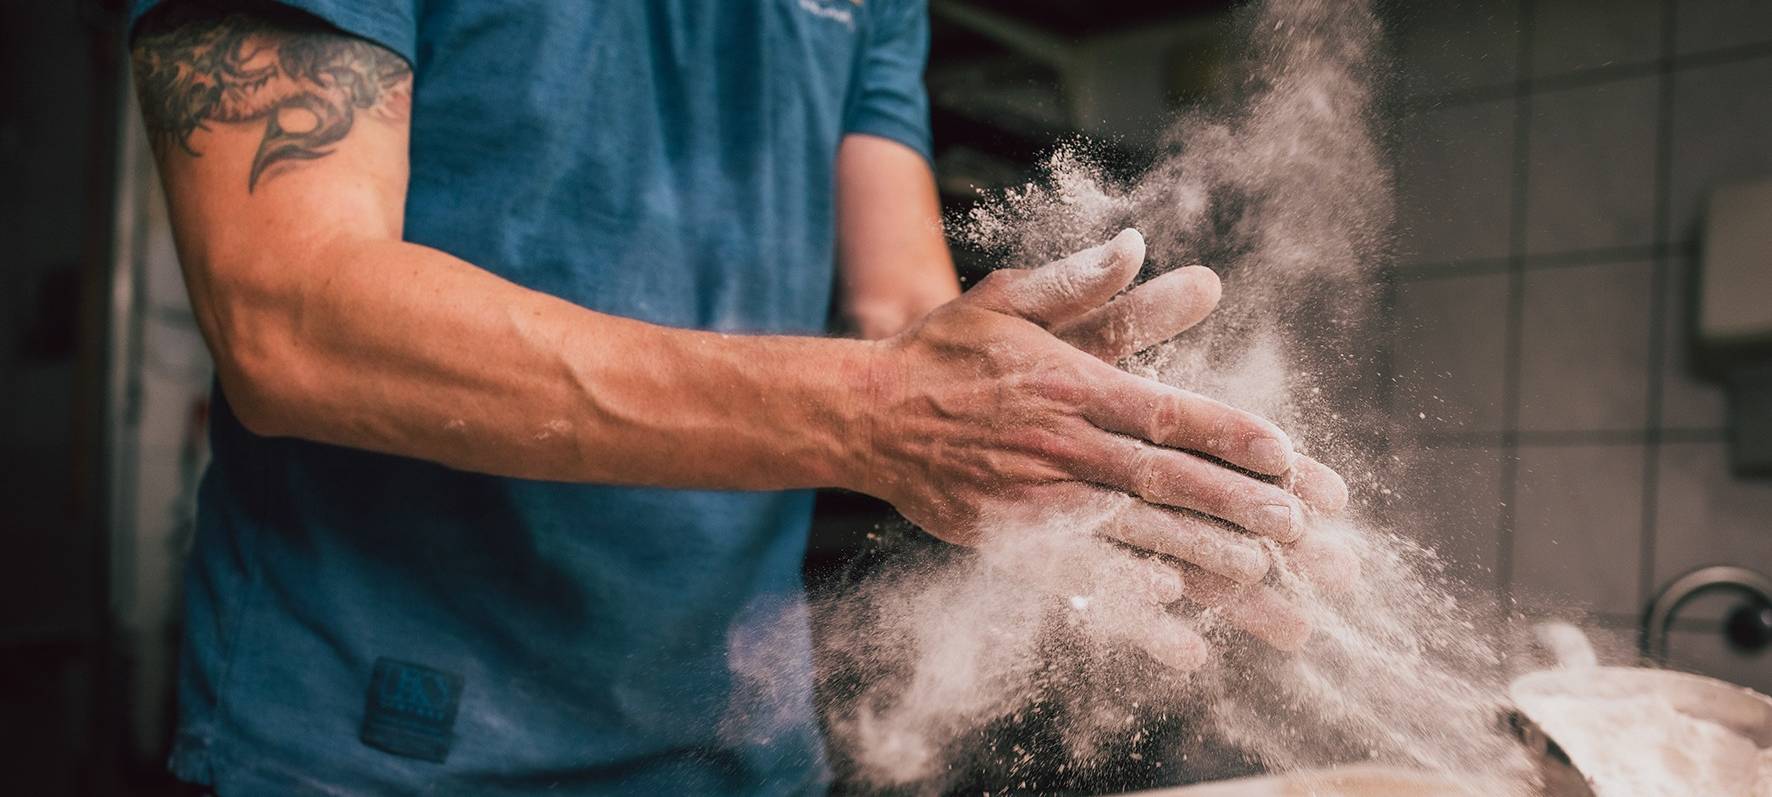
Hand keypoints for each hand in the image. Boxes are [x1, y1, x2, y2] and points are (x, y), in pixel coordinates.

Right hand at [858, 229, 1330, 585]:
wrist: (865, 415)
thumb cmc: (945, 353)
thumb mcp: (1006, 299)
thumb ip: (1077, 281)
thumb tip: (1137, 243)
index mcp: (1069, 386)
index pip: (1165, 410)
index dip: (1230, 434)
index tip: (1287, 454)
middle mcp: (1060, 447)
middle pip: (1164, 480)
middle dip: (1239, 506)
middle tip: (1302, 531)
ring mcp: (1035, 502)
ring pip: (1135, 538)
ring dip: (1206, 563)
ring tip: (1270, 585)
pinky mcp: (1011, 544)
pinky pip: (1082, 586)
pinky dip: (1133, 612)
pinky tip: (1181, 639)